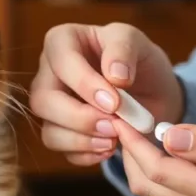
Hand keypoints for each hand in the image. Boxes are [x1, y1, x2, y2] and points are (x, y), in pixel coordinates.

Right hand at [29, 23, 183, 166]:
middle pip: (44, 100)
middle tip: (114, 125)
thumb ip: (124, 50)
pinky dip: (86, 154)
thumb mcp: (138, 43)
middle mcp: (48, 73)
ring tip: (114, 139)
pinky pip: (62, 150)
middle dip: (79, 118)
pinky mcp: (59, 131)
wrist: (152, 90)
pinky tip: (110, 148)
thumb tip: (115, 76)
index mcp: (62, 41)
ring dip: (82, 141)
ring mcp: (51, 106)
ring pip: (49, 131)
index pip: (61, 60)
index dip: (84, 84)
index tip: (115, 102)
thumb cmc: (138, 59)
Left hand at [115, 120, 195, 195]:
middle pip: (145, 182)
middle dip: (127, 150)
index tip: (119, 112)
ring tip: (131, 124)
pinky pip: (167, 191)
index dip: (132, 141)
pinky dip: (153, 168)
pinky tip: (154, 143)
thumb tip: (169, 135)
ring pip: (152, 189)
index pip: (156, 169)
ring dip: (137, 159)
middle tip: (119, 115)